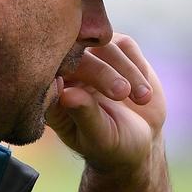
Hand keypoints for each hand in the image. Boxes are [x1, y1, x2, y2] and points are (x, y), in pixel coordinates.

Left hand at [45, 33, 166, 173]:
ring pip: (104, 45)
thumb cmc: (113, 145)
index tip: (78, 91)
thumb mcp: (100, 137)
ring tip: (142, 98)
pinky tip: (143, 92)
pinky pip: (125, 46)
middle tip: (121, 93)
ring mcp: (92, 58)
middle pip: (76, 54)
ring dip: (126, 70)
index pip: (47, 74)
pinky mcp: (116, 50)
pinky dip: (138, 67)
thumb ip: (84, 115)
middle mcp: (68, 71)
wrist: (141, 140)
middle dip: (102, 73)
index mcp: (51, 94)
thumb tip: (66, 93)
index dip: (63, 75)